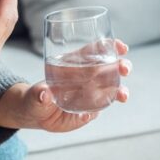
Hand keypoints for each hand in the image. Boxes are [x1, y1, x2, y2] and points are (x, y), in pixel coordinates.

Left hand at [0, 39, 131, 130]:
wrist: (37, 114)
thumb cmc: (35, 97)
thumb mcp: (34, 96)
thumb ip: (38, 95)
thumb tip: (43, 93)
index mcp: (74, 64)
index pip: (94, 51)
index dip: (109, 46)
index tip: (121, 46)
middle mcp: (86, 77)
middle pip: (109, 68)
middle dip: (121, 66)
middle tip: (125, 68)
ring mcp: (91, 93)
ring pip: (112, 88)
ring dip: (121, 89)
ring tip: (123, 95)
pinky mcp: (92, 108)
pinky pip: (102, 106)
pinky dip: (105, 106)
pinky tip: (99, 109)